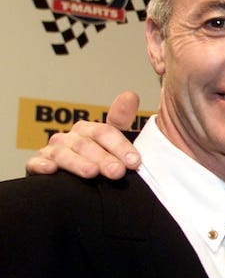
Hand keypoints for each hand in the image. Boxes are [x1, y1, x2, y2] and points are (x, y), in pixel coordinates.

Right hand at [25, 91, 142, 179]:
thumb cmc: (97, 159)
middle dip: (103, 158)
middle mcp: (69, 138)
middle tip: (117, 171)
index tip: (134, 161)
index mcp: (88, 130)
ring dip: (78, 163)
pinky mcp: (38, 166)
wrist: (75, 182)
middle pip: (86, 145)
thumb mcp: (112, 141)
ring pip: (63, 154)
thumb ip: (121, 119)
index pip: (104, 132)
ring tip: (92, 172)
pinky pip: (36, 163)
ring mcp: (52, 151)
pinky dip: (41, 164)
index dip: (120, 146)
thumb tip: (130, 94)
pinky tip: (50, 169)